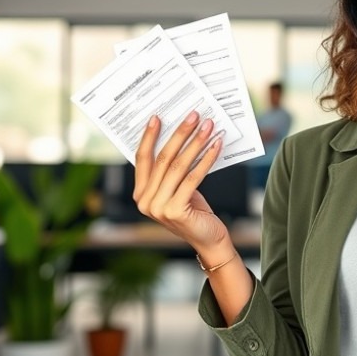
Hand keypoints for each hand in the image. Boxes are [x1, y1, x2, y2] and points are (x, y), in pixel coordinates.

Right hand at [133, 111, 228, 251]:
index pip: (142, 159)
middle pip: (163, 159)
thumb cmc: (194, 210)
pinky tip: (216, 146)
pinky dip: (206, 159)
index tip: (157, 117)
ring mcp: (158, 208)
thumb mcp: (178, 189)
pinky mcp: (175, 211)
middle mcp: (145, 201)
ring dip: (196, 143)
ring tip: (208, 127)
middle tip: (194, 115)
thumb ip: (171, 171)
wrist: (209, 240)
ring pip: (178, 166)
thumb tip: (181, 136)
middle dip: (180, 134)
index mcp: (140, 194)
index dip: (149, 137)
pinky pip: (193, 178)